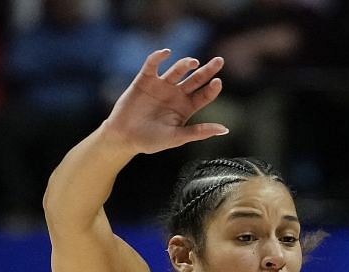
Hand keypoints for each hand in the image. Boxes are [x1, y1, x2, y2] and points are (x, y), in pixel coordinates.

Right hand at [99, 50, 227, 156]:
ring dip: (185, 64)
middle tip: (219, 61)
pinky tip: (166, 53)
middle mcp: (176, 94)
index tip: (218, 82)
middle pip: (196, 79)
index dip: (212, 89)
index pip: (204, 95)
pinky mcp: (145, 79)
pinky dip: (158, 57)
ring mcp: (161, 85)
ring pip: (177, 70)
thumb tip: (225, 130)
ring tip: (193, 62)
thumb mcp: (177, 137)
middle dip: (207, 69)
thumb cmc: (150, 140)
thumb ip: (199, 132)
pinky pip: (152, 64)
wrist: (124, 137)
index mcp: (186, 108)